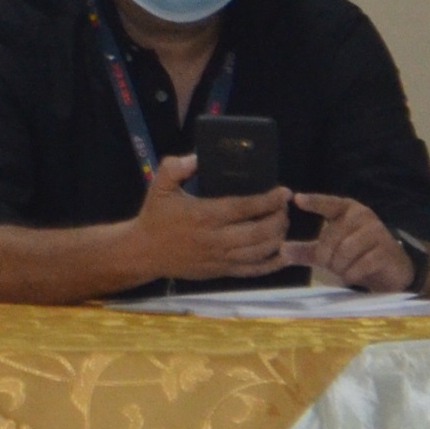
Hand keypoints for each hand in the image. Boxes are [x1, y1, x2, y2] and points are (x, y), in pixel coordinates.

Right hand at [131, 156, 292, 285]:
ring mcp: (221, 258)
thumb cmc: (156, 217)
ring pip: (259, 251)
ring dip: (278, 237)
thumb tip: (198, 157)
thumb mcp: (159, 186)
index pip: (244, 208)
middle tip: (285, 207)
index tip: (283, 192)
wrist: (144, 252)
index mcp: (204, 215)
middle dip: (278, 219)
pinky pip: (252, 271)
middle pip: (258, 231)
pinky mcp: (222, 271)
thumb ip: (175, 167)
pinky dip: (272, 264)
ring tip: (283, 224)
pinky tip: (284, 255)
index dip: (267, 200)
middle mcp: (216, 238)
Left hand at [292, 193, 415, 292]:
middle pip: (330, 238)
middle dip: (327, 258)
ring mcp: (376, 231)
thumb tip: (282, 249)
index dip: (314, 202)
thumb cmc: (355, 255)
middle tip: (333, 266)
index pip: (328, 203)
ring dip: (340, 268)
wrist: (390, 270)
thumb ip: (306, 250)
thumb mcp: (328, 252)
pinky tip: (355, 275)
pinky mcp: (385, 250)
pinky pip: (360, 265)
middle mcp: (362, 215)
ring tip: (345, 270)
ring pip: (344, 252)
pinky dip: (352, 274)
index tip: (297, 199)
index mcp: (347, 210)